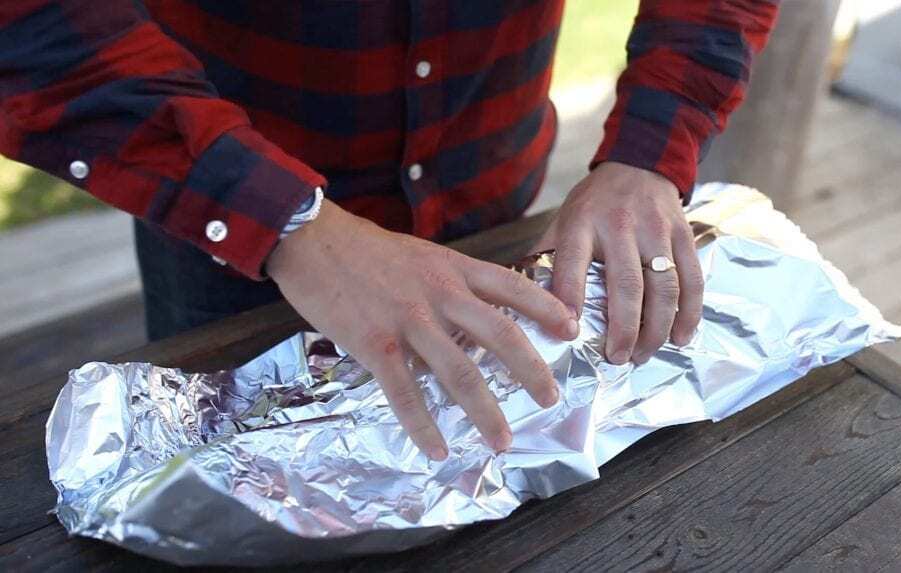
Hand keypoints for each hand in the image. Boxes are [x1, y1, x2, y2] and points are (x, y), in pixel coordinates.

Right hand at [267, 201, 577, 460]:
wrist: (313, 240)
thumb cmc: (366, 250)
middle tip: (551, 398)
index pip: (513, 287)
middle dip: (532, 370)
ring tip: (501, 440)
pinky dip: (422, 427)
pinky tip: (435, 450)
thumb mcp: (423, 255)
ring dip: (485, 412)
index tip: (572, 330)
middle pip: (501, 334)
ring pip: (460, 372)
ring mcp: (409, 320)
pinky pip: (405, 394)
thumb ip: (452, 282)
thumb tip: (475, 314)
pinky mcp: (376, 344)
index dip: (547, 309)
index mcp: (454, 269)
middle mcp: (440, 294)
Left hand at [535, 161, 703, 364]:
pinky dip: (690, 313)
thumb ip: (547, 258)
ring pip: (663, 286)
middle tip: (617, 359)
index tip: (569, 332)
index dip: (570, 297)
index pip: (572, 262)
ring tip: (643, 354)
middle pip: (626, 284)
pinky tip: (680, 337)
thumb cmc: (594, 203)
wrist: (640, 162)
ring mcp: (656, 229)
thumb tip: (522, 303)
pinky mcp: (684, 234)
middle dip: (623, 328)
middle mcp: (620, 225)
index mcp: (581, 223)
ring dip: (656, 328)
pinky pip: (692, 279)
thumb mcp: (562, 220)